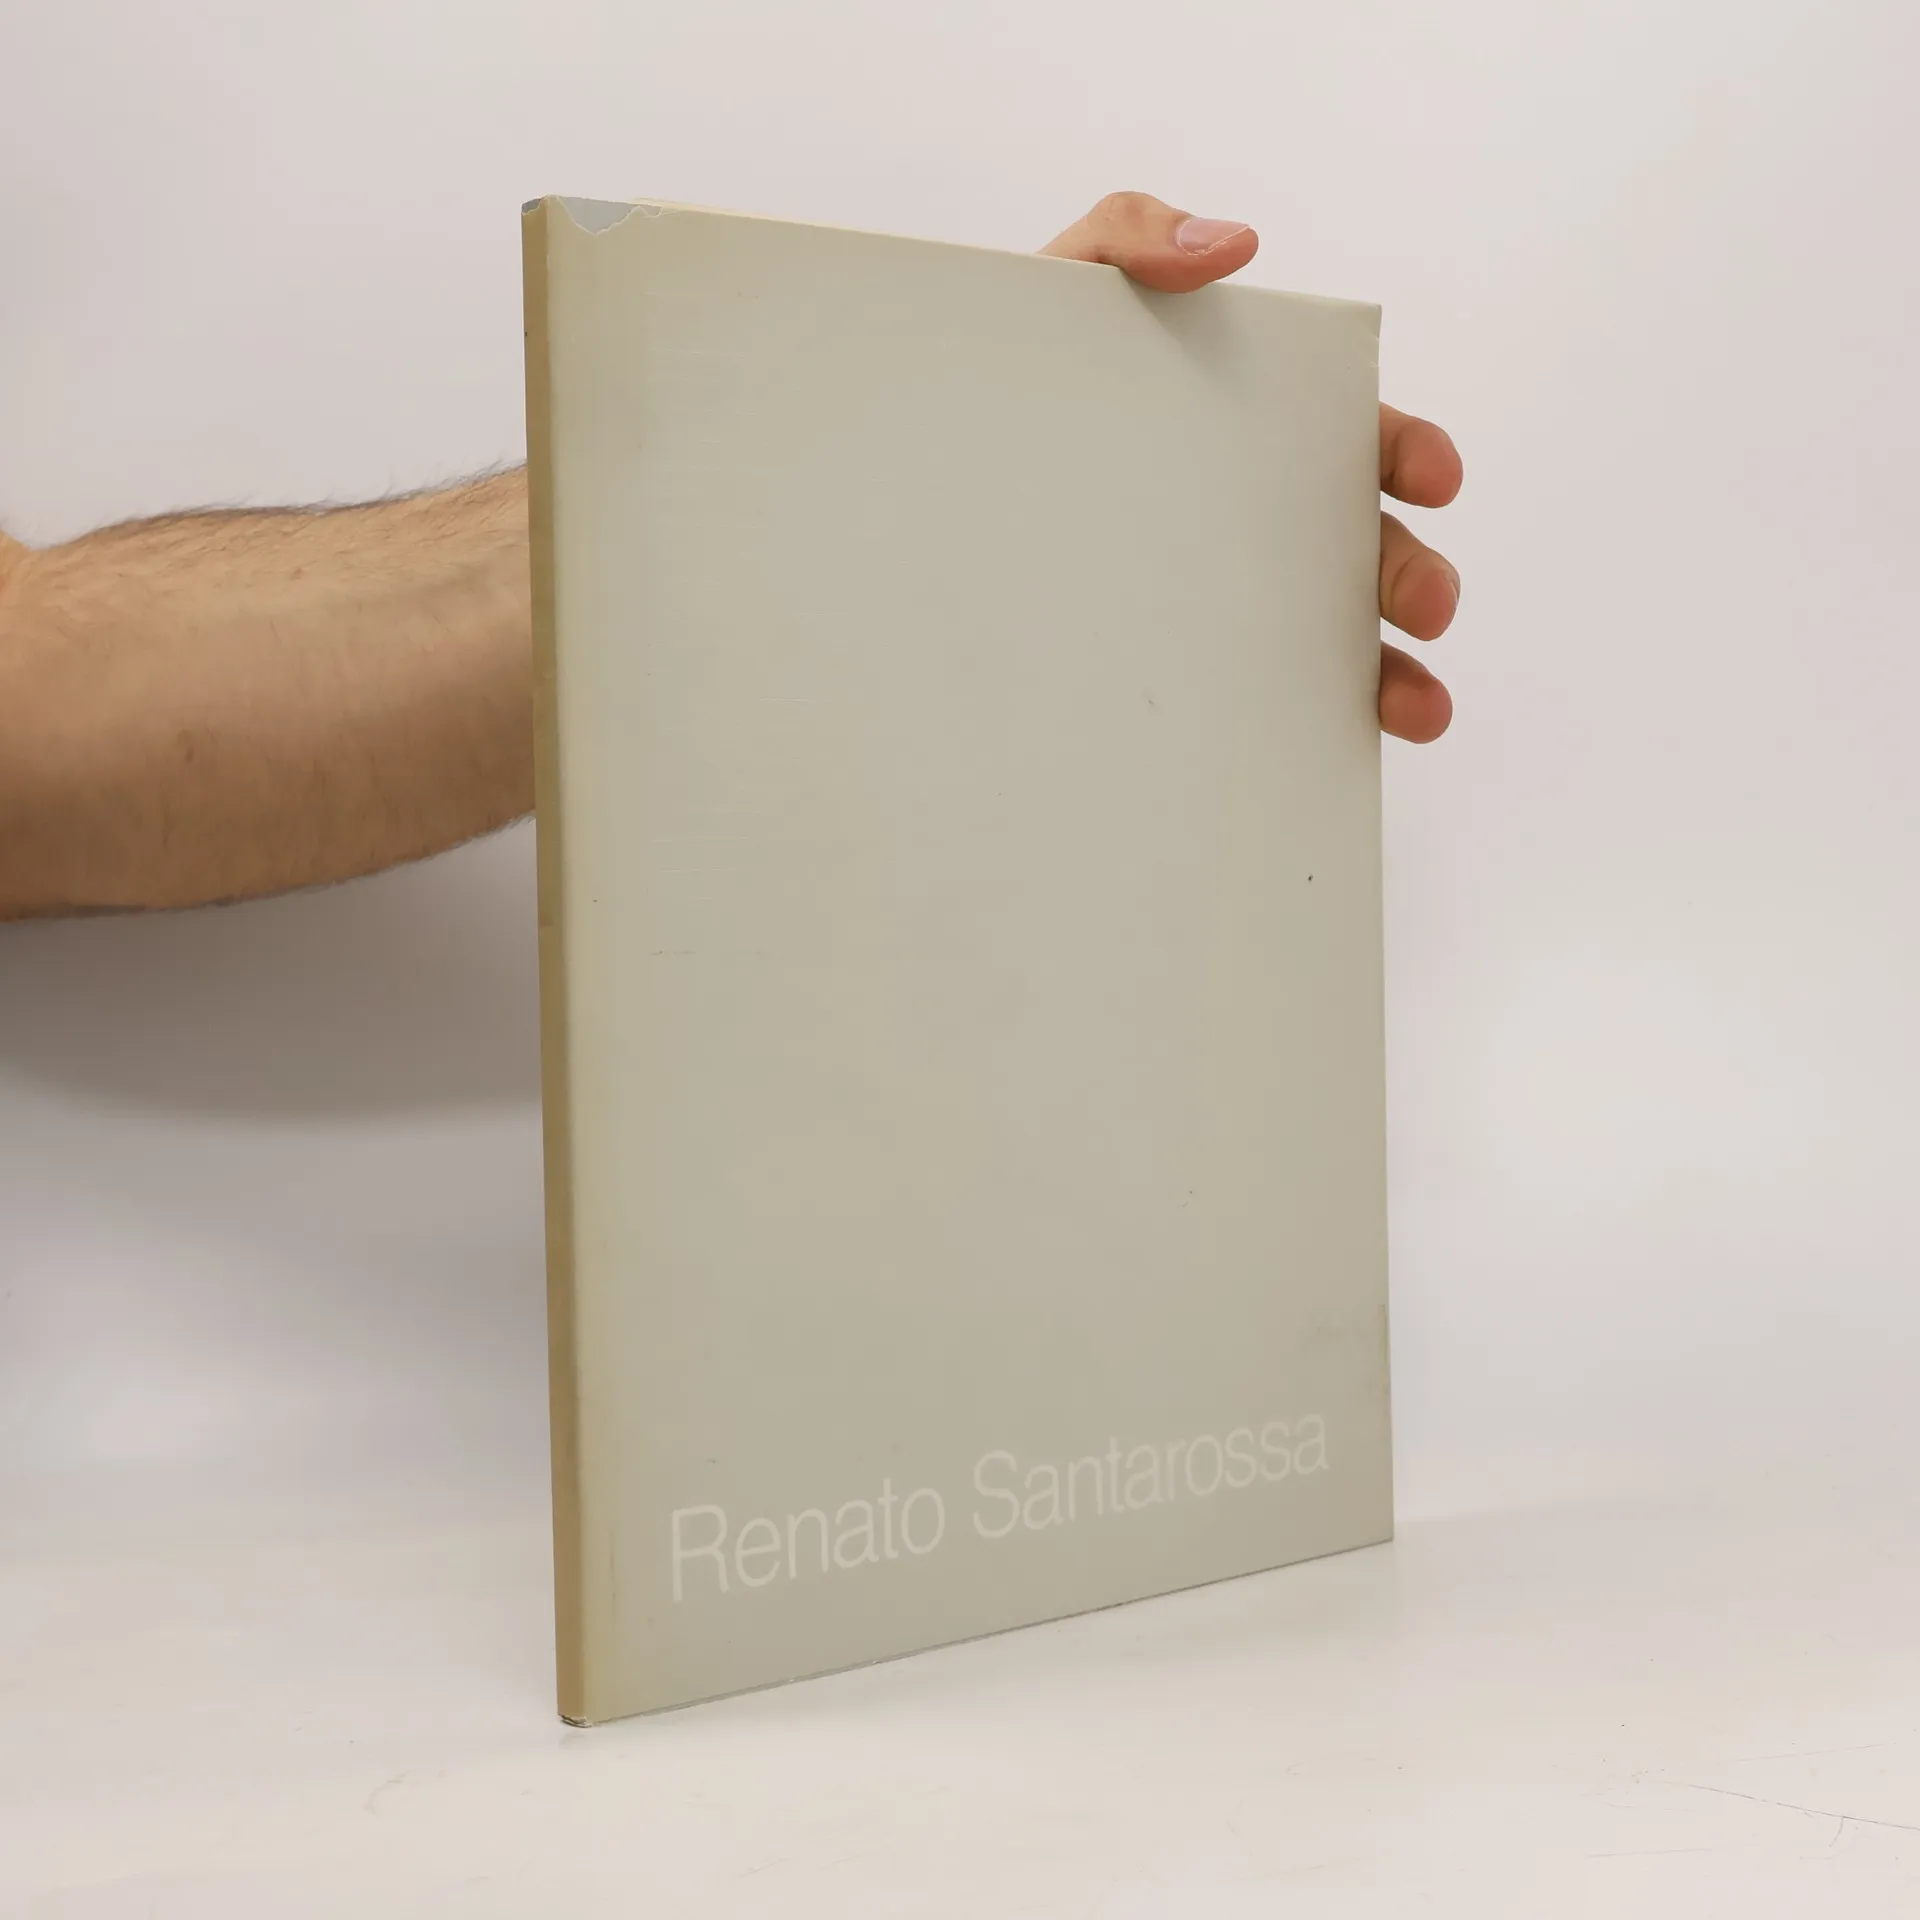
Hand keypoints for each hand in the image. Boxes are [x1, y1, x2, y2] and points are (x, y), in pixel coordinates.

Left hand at [1041, 193, 1460, 743]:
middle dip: (1414, 577)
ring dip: (1397, 677)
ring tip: (1418, 707)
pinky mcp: (1183, 674)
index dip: (1408, 454)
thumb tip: (1235, 243)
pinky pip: (1264, 709)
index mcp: (1252, 428)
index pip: (1356, 439)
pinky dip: (1318, 732)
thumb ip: (1131, 237)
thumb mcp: (1057, 291)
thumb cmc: (1005, 380)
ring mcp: (1225, 606)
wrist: (914, 494)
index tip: (1430, 477)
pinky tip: (1340, 754)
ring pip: (1338, 644)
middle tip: (1428, 603)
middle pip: (1366, 551)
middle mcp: (1254, 523)